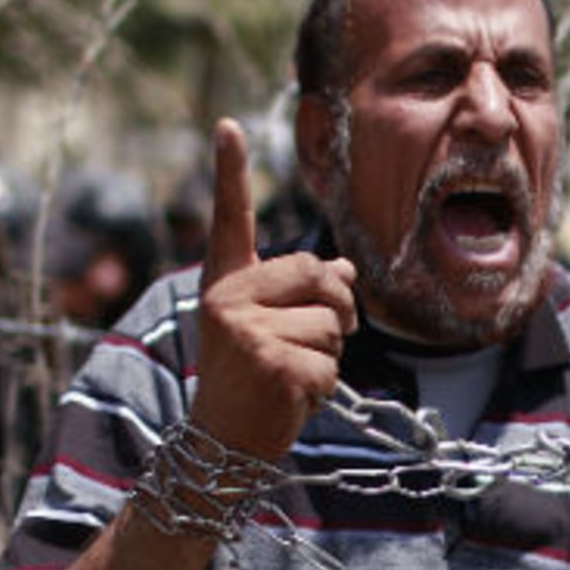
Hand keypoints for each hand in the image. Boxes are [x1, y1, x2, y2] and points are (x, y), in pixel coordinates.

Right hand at [189, 119, 357, 460]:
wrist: (222, 445)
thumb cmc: (253, 384)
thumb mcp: (273, 331)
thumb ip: (304, 297)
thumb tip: (348, 270)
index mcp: (225, 283)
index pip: (230, 221)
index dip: (230, 172)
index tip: (228, 124)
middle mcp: (226, 297)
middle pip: (320, 275)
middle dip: (338, 312)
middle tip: (309, 346)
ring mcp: (243, 327)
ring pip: (333, 323)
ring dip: (329, 357)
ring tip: (289, 376)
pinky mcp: (267, 359)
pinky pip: (331, 362)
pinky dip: (325, 387)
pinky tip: (290, 398)